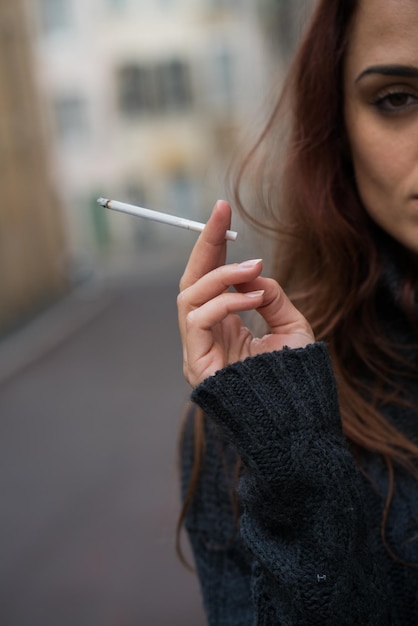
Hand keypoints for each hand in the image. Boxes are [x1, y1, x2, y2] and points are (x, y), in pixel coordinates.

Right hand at [178, 200, 314, 386]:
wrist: (296, 418)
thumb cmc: (293, 376)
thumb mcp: (290, 325)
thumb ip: (269, 296)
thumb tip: (253, 271)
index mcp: (223, 325)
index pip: (209, 278)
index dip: (212, 245)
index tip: (221, 211)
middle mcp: (205, 334)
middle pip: (192, 280)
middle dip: (205, 244)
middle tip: (220, 212)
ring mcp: (197, 349)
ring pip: (189, 295)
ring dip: (222, 275)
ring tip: (254, 268)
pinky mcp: (195, 363)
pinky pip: (198, 319)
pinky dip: (225, 301)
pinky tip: (253, 298)